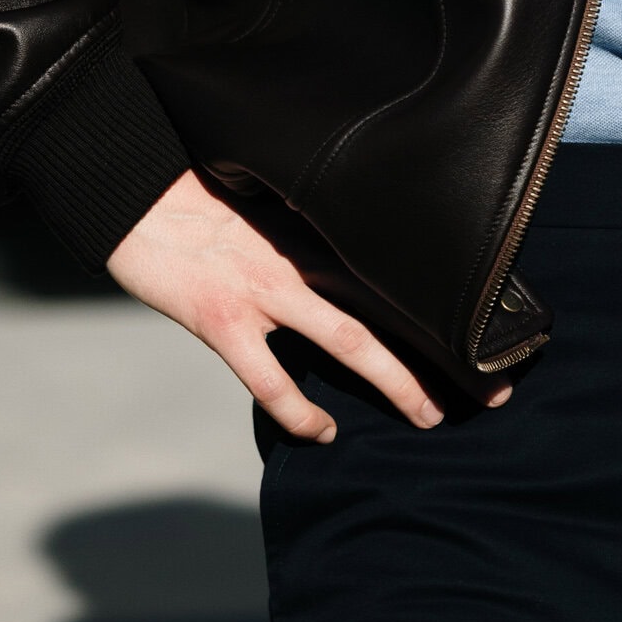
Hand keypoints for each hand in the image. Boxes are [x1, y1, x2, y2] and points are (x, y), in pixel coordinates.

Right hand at [107, 168, 511, 440]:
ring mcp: (263, 290)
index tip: (483, 324)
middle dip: (440, 351)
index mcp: (311, 229)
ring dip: (395, 381)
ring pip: (349, 341)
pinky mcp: (222, 319)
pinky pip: (271, 379)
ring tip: (429, 417)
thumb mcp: (260, 202)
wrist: (131, 189)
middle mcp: (299, 259)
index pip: (390, 270)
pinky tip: (324, 432)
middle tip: (490, 387)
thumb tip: (339, 250)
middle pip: (388, 308)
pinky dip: (300, 411)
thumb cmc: (193, 193)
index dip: (440, 299)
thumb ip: (302, 229)